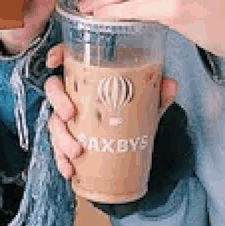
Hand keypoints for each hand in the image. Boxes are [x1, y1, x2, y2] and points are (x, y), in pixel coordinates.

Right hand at [44, 44, 178, 179]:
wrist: (130, 146)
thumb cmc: (132, 113)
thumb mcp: (145, 103)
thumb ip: (157, 94)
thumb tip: (170, 84)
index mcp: (88, 77)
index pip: (68, 59)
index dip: (57, 55)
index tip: (53, 61)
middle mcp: (73, 95)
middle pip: (54, 89)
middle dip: (58, 102)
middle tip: (70, 115)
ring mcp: (67, 119)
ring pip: (54, 123)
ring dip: (61, 138)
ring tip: (77, 152)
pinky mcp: (67, 142)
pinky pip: (57, 150)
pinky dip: (62, 161)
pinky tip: (70, 170)